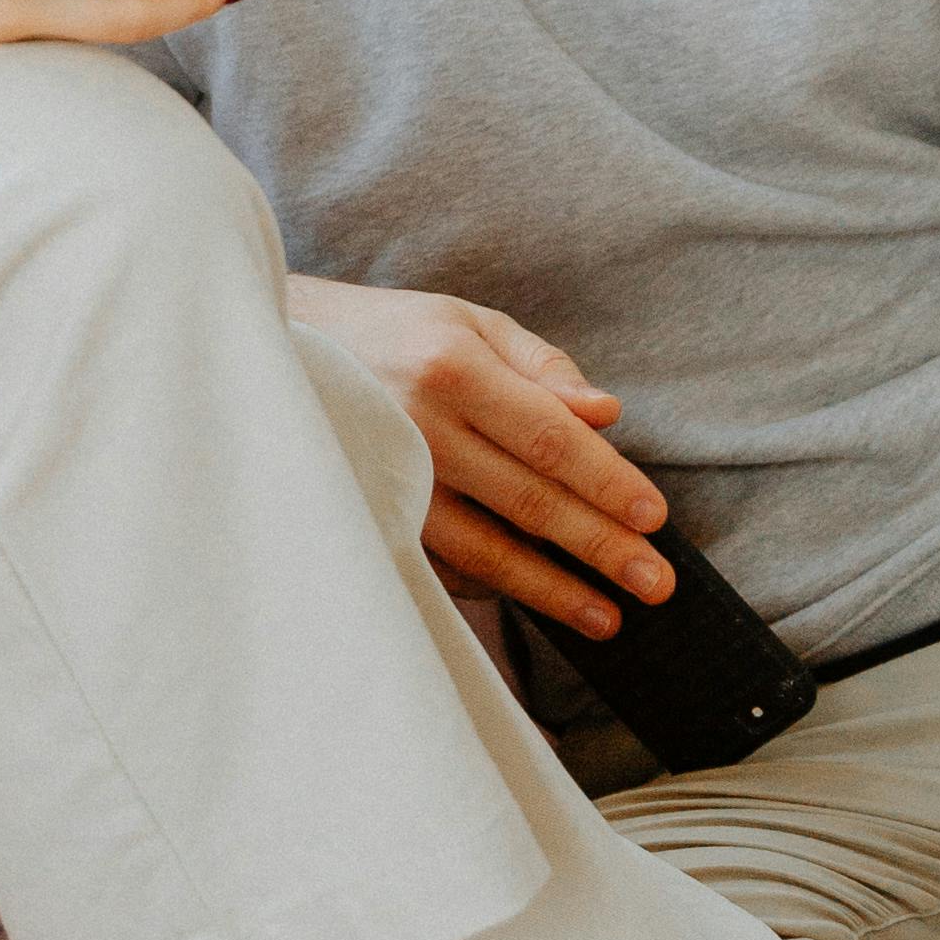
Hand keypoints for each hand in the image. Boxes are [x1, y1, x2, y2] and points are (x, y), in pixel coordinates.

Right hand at [283, 277, 675, 625]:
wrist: (284, 350)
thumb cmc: (395, 334)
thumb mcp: (470, 323)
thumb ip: (543, 367)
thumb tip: (608, 415)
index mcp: (451, 368)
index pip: (549, 437)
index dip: (606, 482)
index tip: (655, 518)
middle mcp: (417, 427)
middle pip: (526, 500)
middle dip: (598, 546)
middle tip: (655, 583)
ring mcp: (388, 480)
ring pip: (483, 549)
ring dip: (550, 589)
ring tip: (606, 616)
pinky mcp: (369, 515)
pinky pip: (441, 565)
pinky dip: (492, 588)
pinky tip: (536, 601)